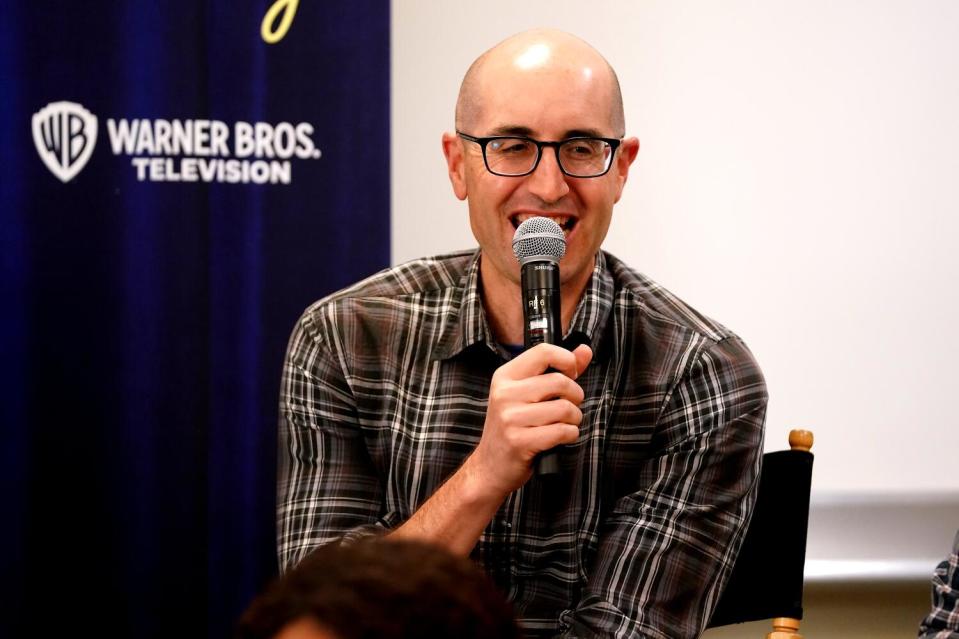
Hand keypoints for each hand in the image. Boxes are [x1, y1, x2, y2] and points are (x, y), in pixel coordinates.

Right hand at [465, 343, 592, 496]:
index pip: (544, 352)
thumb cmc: (513, 427)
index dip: (567, 361)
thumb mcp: (527, 394)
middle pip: (560, 382)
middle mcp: (504, 394)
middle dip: (575, 396)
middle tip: (569, 406)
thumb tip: (584, 350)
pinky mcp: (519, 442)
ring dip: (574, 419)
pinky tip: (560, 437)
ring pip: (565, 408)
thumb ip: (557, 370)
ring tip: (564, 423)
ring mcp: (510, 418)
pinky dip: (570, 435)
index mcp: (505, 376)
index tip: (570, 374)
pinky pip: (562, 432)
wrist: (490, 466)